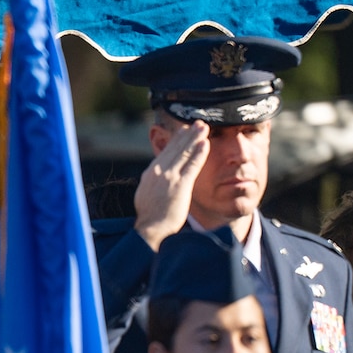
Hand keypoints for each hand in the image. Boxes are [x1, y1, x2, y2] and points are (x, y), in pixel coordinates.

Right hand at [133, 121, 209, 249]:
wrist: (150, 230)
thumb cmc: (150, 218)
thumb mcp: (147, 195)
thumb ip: (153, 183)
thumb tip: (155, 176)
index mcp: (150, 173)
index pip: (165, 152)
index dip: (176, 140)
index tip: (185, 131)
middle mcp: (159, 172)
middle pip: (175, 148)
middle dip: (188, 134)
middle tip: (198, 123)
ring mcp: (169, 178)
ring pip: (183, 153)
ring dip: (195, 138)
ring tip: (204, 128)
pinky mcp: (180, 186)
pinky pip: (191, 166)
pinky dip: (198, 154)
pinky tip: (205, 144)